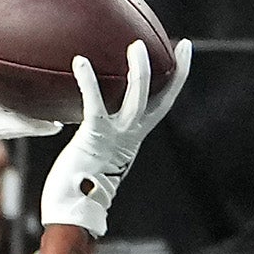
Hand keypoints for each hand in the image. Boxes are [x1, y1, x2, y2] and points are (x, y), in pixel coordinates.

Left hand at [41, 39, 190, 234]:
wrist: (71, 210)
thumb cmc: (77, 185)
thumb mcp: (95, 153)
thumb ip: (97, 133)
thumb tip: (83, 115)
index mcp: (133, 137)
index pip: (162, 103)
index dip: (176, 79)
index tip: (182, 53)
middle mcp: (130, 135)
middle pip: (159, 98)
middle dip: (173, 71)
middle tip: (178, 43)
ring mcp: (115, 136)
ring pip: (136, 98)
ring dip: (139, 71)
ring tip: (136, 46)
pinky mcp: (94, 136)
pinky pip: (95, 104)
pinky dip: (88, 82)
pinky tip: (80, 62)